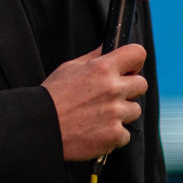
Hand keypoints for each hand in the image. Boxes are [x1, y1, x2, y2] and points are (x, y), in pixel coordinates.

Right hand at [41, 44, 147, 160]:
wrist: (41, 125)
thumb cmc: (52, 96)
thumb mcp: (69, 67)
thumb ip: (94, 57)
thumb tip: (108, 48)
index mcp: (102, 68)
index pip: (137, 54)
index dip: (134, 61)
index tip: (128, 68)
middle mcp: (113, 89)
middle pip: (142, 84)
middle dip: (129, 89)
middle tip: (110, 95)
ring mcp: (115, 113)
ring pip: (135, 110)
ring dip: (121, 113)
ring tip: (99, 115)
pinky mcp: (115, 135)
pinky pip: (125, 133)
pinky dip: (113, 134)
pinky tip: (96, 130)